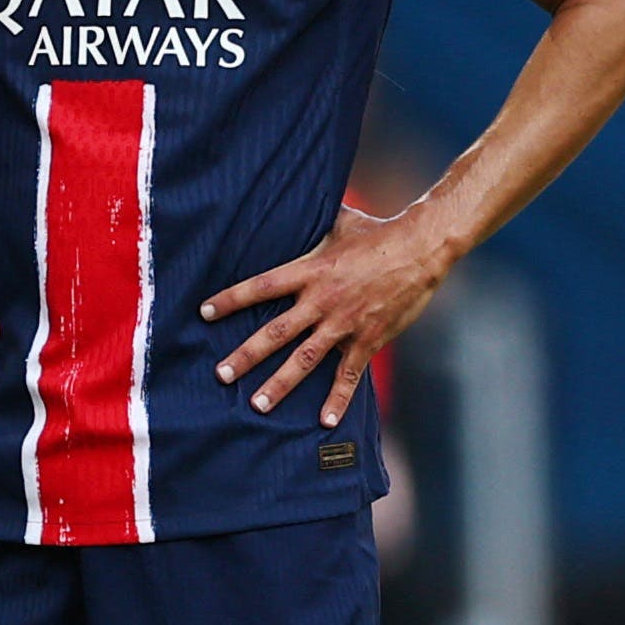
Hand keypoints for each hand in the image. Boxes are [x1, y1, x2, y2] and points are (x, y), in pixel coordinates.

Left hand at [200, 205, 454, 427]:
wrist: (420, 250)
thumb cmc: (375, 232)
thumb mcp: (336, 222)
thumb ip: (310, 223)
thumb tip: (290, 202)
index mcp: (310, 271)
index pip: (261, 287)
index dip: (231, 299)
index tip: (204, 312)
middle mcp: (322, 301)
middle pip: (276, 332)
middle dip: (246, 355)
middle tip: (221, 374)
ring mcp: (345, 323)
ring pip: (305, 359)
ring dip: (280, 384)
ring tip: (258, 405)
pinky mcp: (369, 339)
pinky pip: (349, 374)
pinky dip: (338, 399)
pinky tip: (325, 421)